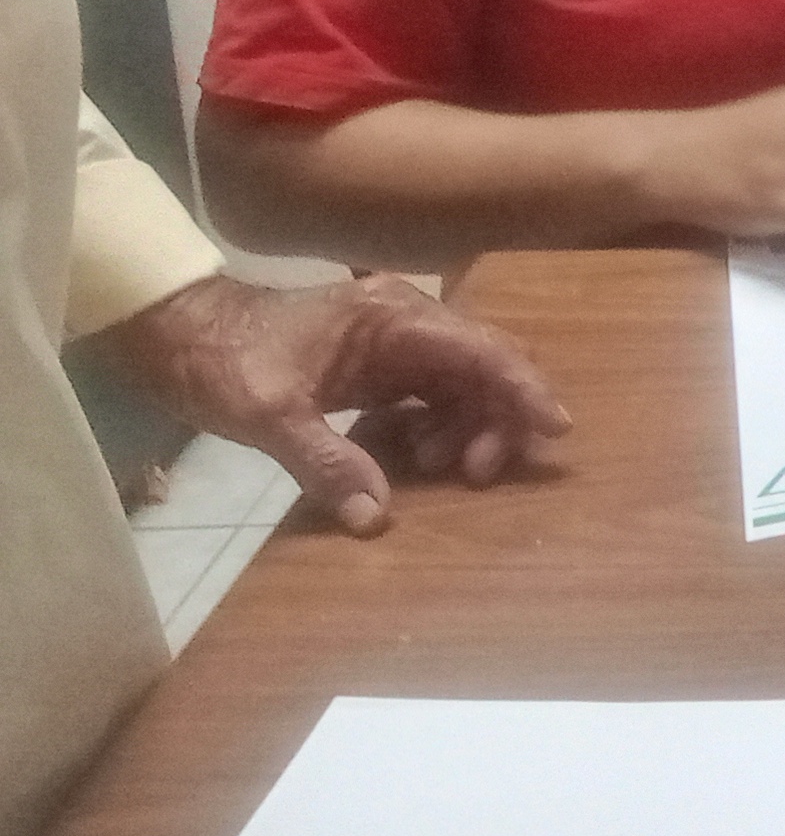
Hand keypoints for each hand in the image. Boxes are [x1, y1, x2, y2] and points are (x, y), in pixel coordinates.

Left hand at [102, 272, 568, 536]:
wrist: (178, 335)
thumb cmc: (223, 361)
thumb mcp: (267, 414)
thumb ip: (326, 462)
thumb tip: (376, 517)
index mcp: (394, 318)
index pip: (481, 349)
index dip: (523, 389)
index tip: (554, 430)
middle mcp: (409, 322)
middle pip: (487, 365)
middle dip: (500, 418)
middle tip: (478, 474)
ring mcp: (398, 343)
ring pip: (468, 383)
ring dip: (471, 427)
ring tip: (442, 471)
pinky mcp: (384, 365)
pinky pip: (437, 395)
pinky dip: (443, 427)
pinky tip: (418, 458)